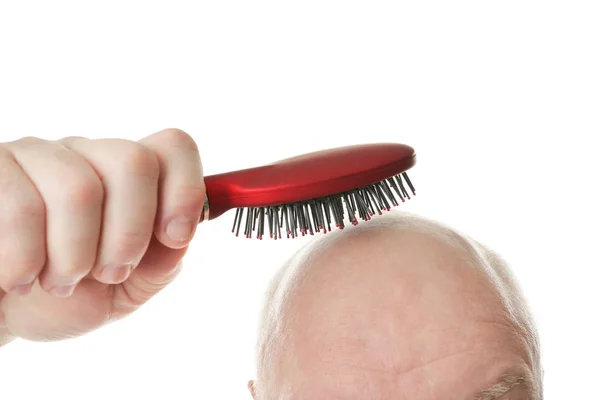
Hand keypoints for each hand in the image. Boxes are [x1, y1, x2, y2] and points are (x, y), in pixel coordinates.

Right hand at [0, 129, 204, 341]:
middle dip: (128, 234)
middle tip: (108, 273)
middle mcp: (86, 156)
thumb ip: (163, 260)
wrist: (6, 314)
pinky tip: (20, 278)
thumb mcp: (129, 289)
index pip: (173, 147)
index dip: (184, 189)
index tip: (174, 236)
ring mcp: (37, 157)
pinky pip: (19, 204)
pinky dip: (26, 260)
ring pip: (79, 188)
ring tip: (59, 282)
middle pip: (133, 162)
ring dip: (74, 257)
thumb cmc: (69, 297)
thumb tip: (182, 230)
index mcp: (128, 180)